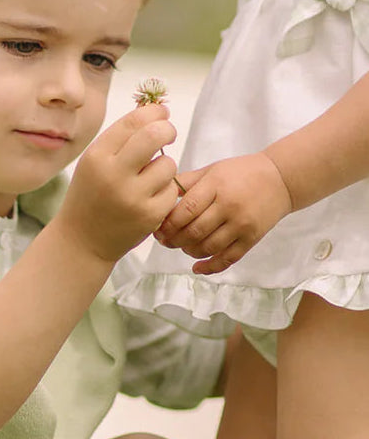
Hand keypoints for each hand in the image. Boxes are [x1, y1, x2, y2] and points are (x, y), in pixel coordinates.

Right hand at [58, 102, 179, 262]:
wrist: (81, 241)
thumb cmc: (91, 196)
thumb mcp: (94, 163)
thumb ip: (120, 139)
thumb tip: (154, 110)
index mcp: (97, 157)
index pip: (134, 121)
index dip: (155, 112)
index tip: (162, 114)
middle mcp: (113, 175)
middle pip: (156, 135)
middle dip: (168, 130)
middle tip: (168, 134)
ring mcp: (132, 197)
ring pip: (168, 164)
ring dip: (164, 167)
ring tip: (149, 178)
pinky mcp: (149, 216)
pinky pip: (172, 190)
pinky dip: (165, 191)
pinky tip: (150, 198)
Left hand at [154, 152, 292, 274]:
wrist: (281, 179)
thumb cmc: (241, 173)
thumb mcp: (212, 170)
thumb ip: (185, 182)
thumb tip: (158, 194)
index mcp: (216, 186)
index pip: (186, 210)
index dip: (168, 224)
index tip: (158, 228)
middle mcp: (229, 206)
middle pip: (194, 232)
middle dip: (174, 240)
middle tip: (164, 241)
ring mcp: (241, 224)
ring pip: (208, 248)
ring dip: (189, 251)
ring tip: (182, 246)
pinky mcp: (251, 239)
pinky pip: (228, 259)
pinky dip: (210, 267)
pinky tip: (197, 268)